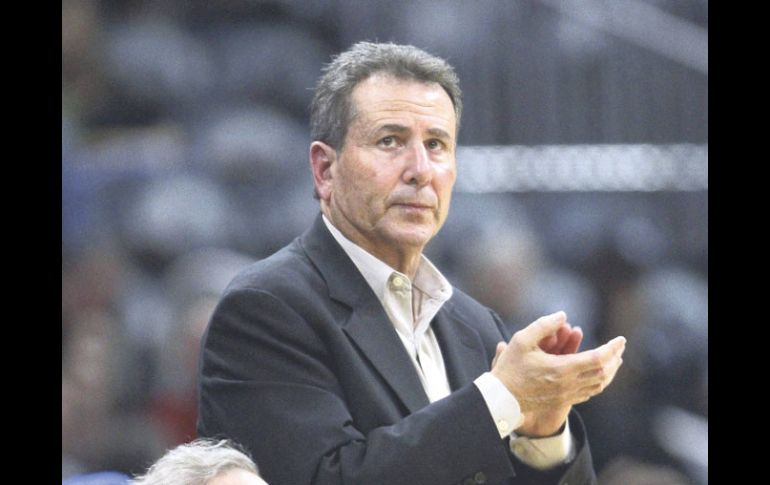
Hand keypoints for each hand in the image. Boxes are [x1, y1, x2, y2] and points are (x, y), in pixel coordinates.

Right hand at [491, 311, 624, 436]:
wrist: (502, 399)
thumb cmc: (510, 368)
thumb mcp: (522, 340)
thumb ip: (544, 325)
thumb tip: (563, 315)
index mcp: (562, 369)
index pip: (598, 359)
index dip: (612, 348)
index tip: (621, 339)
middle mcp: (569, 384)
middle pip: (604, 373)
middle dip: (615, 358)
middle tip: (620, 347)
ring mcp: (567, 395)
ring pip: (599, 385)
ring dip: (610, 372)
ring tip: (615, 360)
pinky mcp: (563, 401)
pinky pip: (589, 392)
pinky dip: (600, 382)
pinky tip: (599, 376)